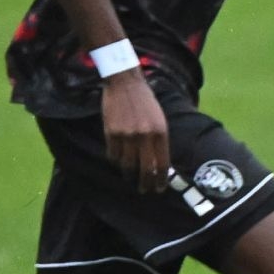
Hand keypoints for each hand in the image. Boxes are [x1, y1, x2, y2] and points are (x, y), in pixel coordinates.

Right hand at [101, 71, 170, 192]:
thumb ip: (160, 140)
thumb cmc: (145, 102)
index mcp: (160, 132)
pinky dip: (115, 160)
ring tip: (131, 177)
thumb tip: (159, 164)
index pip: (162, 163)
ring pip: (127, 165)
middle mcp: (145, 136)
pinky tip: (118, 160)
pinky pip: (113, 155)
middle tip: (145, 190)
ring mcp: (127, 135)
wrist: (125, 84)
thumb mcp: (159, 119)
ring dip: (129, 174)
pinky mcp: (111, 133)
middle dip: (146, 183)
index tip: (160, 188)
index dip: (161, 179)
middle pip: (145, 169)